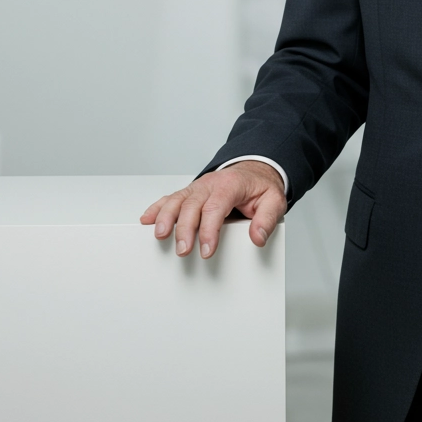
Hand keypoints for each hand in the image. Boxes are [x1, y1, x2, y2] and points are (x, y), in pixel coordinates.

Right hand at [140, 161, 285, 257]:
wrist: (256, 171)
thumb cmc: (261, 187)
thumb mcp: (274, 200)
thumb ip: (268, 219)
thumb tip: (257, 238)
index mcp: (230, 185)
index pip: (216, 207)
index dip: (208, 230)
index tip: (206, 250)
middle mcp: (210, 184)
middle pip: (192, 205)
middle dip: (185, 228)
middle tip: (183, 250)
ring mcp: (198, 188)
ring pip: (177, 200)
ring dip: (166, 218)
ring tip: (160, 236)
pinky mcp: (190, 193)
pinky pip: (170, 198)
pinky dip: (157, 208)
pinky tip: (147, 220)